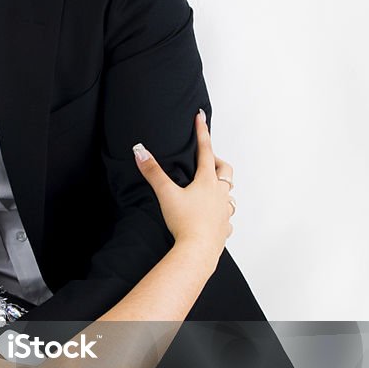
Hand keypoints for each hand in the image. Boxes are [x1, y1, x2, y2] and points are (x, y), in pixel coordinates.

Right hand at [133, 109, 234, 263]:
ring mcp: (224, 211)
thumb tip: (140, 151)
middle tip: (207, 161)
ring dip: (221, 188)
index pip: (205, 150)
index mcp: (207, 181)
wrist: (198, 250)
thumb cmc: (185, 222)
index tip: (201, 117)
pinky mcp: (224, 228)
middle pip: (224, 170)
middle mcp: (220, 193)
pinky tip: (213, 218)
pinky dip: (221, 214)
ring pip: (228, 193)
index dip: (202, 132)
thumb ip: (153, 172)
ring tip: (210, 190)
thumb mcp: (166, 194)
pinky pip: (227, 218)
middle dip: (217, 162)